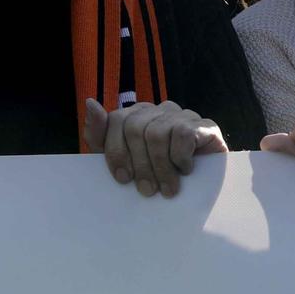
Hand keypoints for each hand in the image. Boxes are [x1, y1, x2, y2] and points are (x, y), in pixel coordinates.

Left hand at [86, 97, 226, 198]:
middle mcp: (160, 110)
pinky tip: (185, 170)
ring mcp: (183, 115)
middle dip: (138, 164)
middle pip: (135, 127)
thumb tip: (90, 103)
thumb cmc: (158, 173)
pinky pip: (182, 136)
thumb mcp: (123, 160)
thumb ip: (101, 135)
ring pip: (156, 134)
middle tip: (147, 190)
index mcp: (138, 115)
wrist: (203, 185)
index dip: (116, 151)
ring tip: (167, 189)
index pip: (117, 120)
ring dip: (160, 167)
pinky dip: (180, 158)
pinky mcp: (204, 125)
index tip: (122, 179)